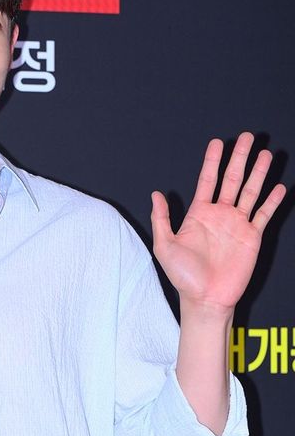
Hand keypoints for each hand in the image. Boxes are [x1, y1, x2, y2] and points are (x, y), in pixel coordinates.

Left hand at [151, 131, 286, 312]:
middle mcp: (219, 215)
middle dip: (239, 158)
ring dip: (259, 173)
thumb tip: (156, 193)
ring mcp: (237, 225)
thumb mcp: (165, 245)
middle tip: (247, 137)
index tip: (218, 142)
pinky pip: (263, 214)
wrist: (205, 298)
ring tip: (266, 154)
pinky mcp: (251, 237)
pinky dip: (272, 201)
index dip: (212, 161)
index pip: (207, 180)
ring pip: (250, 192)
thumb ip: (162, 218)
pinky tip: (279, 187)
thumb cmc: (183, 275)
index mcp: (199, 214)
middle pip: (231, 179)